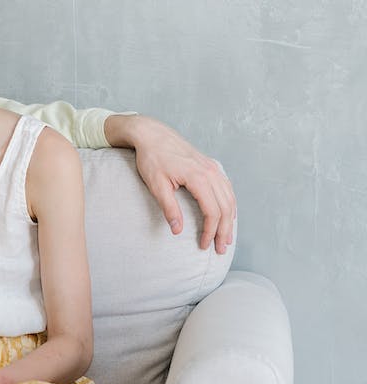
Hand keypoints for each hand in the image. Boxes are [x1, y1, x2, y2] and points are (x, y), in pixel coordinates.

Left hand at [107, 115, 235, 253]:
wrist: (152, 134)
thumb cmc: (152, 158)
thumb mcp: (156, 184)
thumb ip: (169, 208)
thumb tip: (177, 230)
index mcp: (198, 177)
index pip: (212, 211)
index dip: (210, 231)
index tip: (204, 245)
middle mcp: (210, 172)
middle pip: (225, 207)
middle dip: (224, 230)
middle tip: (220, 248)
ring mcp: (213, 167)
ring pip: (229, 198)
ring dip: (230, 219)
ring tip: (227, 237)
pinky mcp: (210, 165)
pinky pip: (226, 188)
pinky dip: (230, 204)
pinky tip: (228, 214)